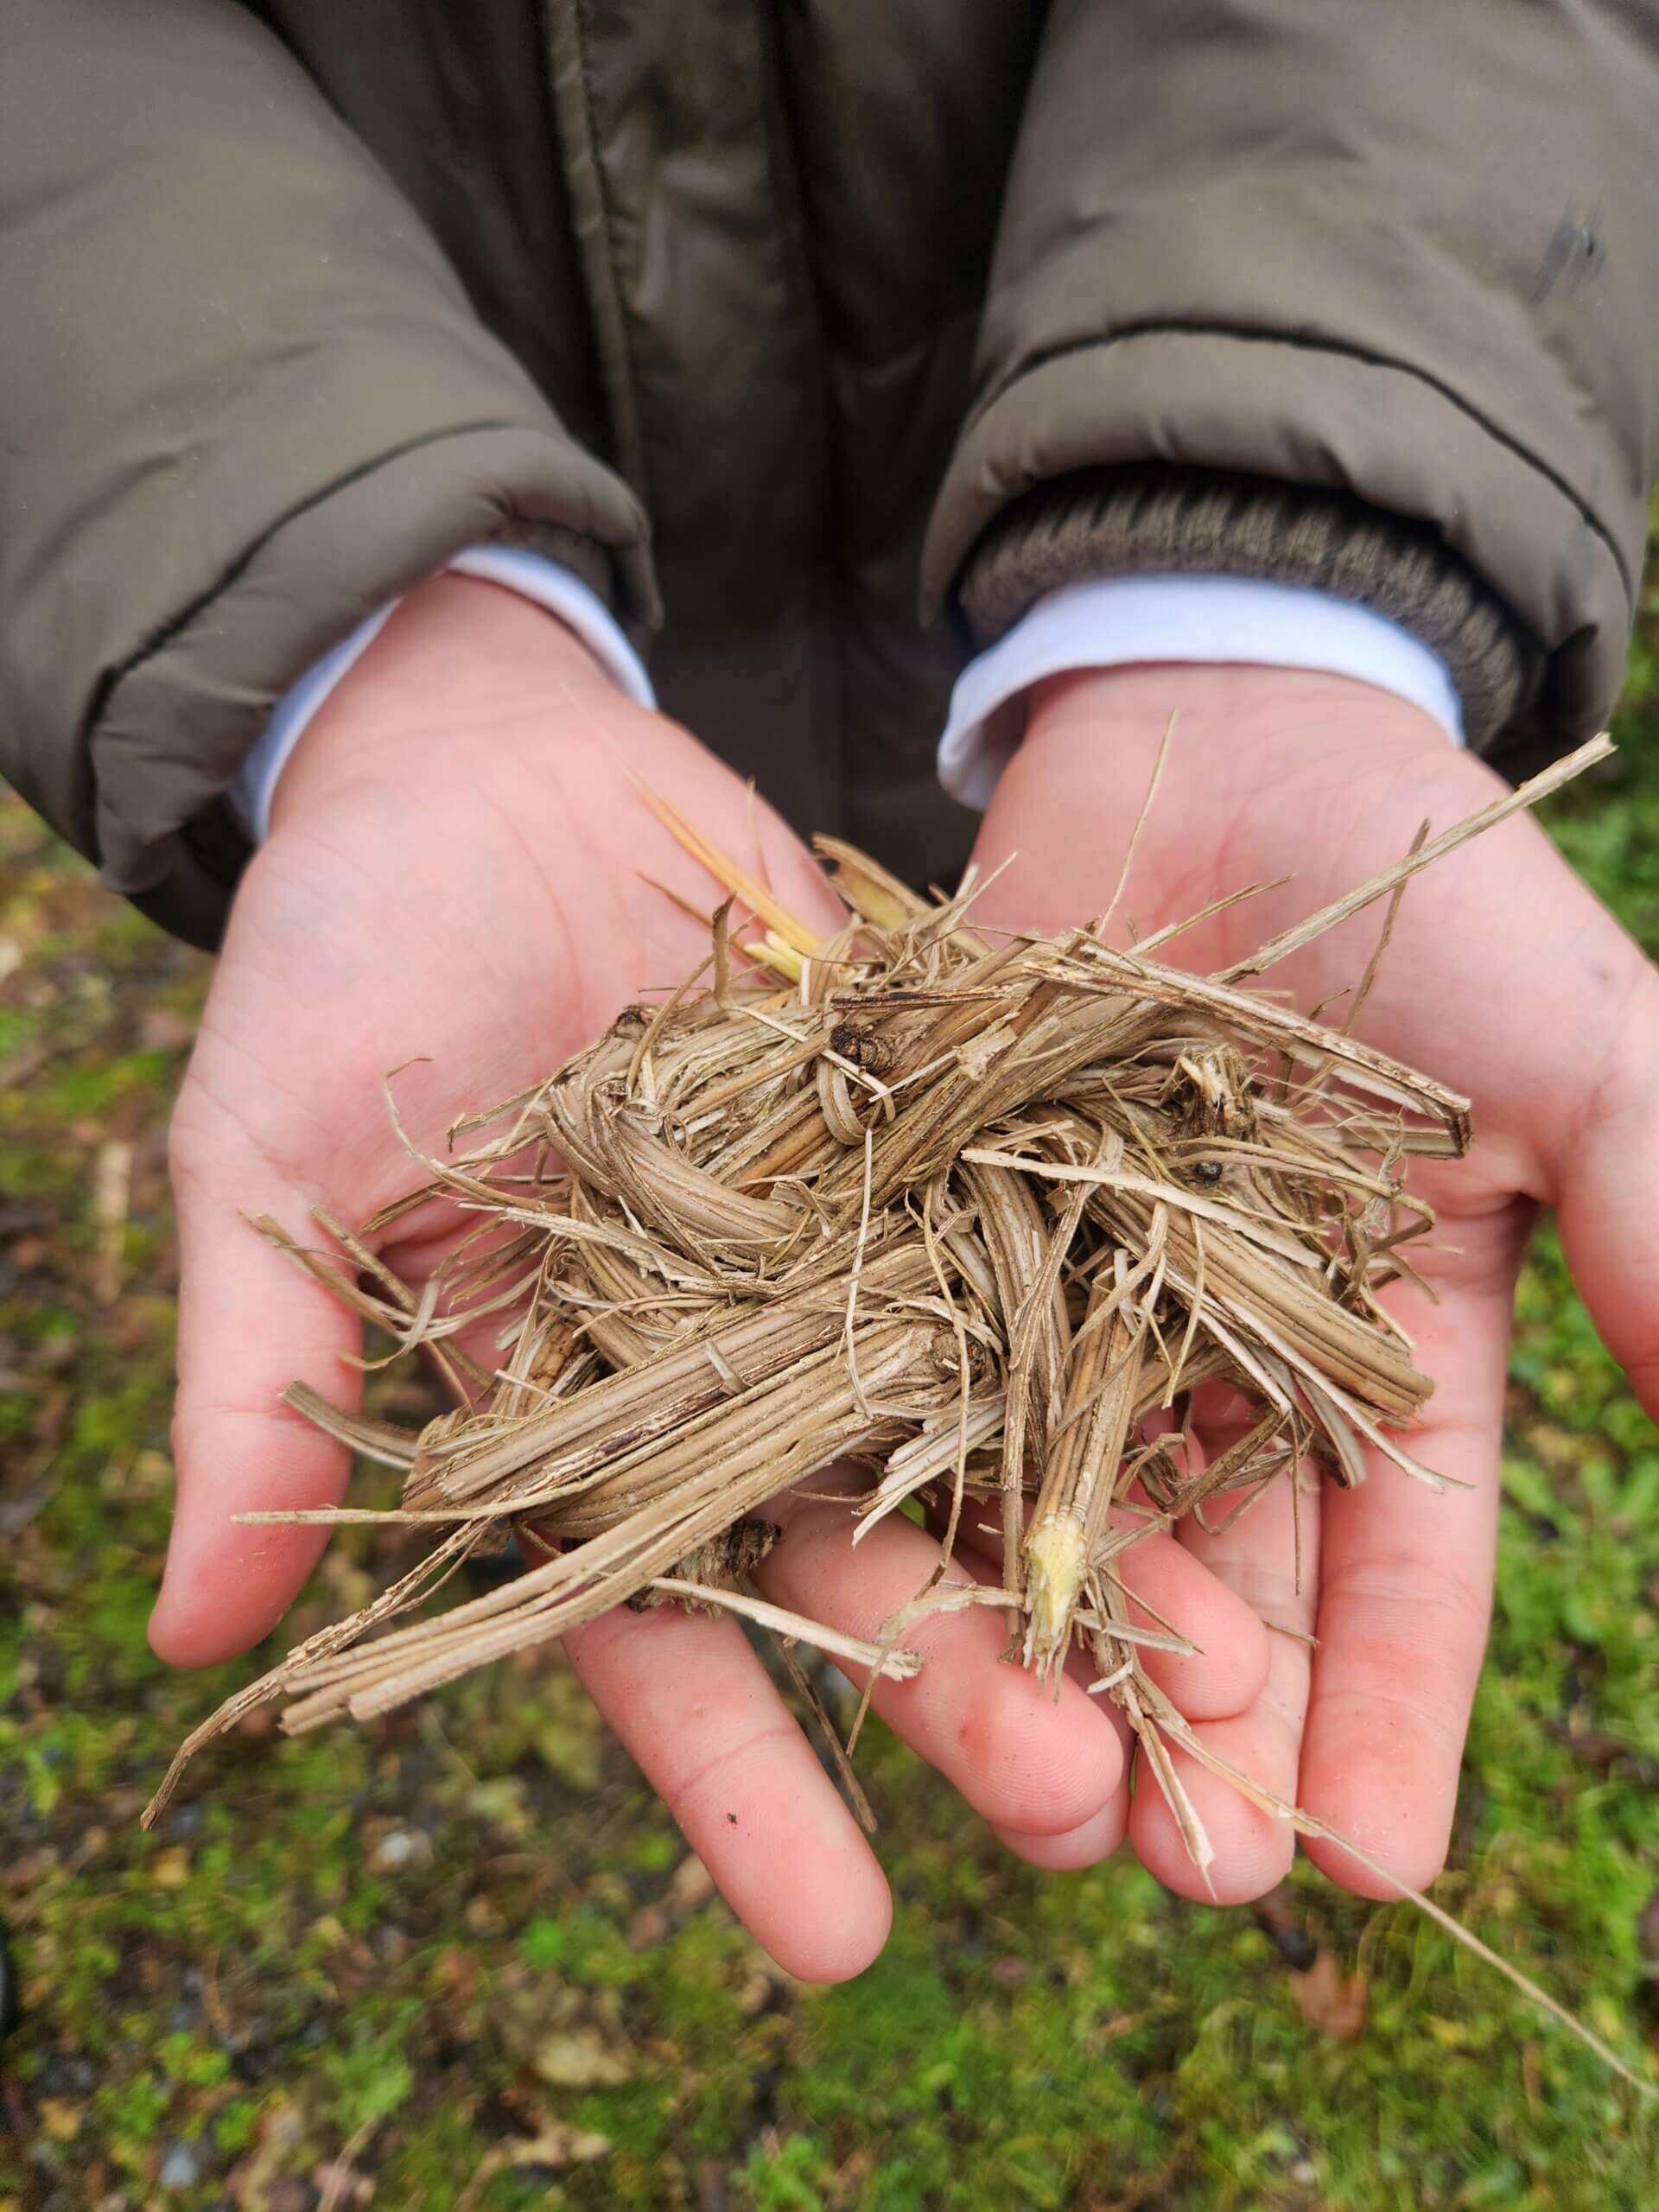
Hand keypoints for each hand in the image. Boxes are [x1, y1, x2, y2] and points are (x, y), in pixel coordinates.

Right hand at [156, 580, 1275, 1976]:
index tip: (838, 1933)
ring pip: (970, 1422)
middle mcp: (721, 1364)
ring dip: (1083, 1548)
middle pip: (847, 1550)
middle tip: (1079, 1804)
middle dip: (956, 1680)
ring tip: (1207, 1676)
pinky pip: (1036, 1235)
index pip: (647, 1630)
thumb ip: (256, 1378)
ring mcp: (839, 1251)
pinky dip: (1124, 1325)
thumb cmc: (339, 951)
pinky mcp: (930, 1128)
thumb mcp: (268, 1154)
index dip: (736, 1782)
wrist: (483, 754)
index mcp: (562, 1411)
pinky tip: (1230, 1423)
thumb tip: (191, 1638)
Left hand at [963, 663, 1658, 1902]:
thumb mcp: (1578, 1046)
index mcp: (1382, 1349)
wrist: (1216, 725)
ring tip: (1037, 1802)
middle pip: (1215, 1575)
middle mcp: (1215, 1360)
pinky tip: (881, 1611)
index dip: (1398, 1712)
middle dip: (1210, 1726)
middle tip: (1187, 1874)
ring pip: (1053, 1511)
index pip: (1402, 1567)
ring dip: (1050, 1657)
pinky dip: (898, 1487)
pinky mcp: (922, 1230)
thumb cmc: (1425, 881)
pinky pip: (903, 1377)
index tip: (1382, 1864)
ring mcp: (1058, 1300)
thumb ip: (1657, 1212)